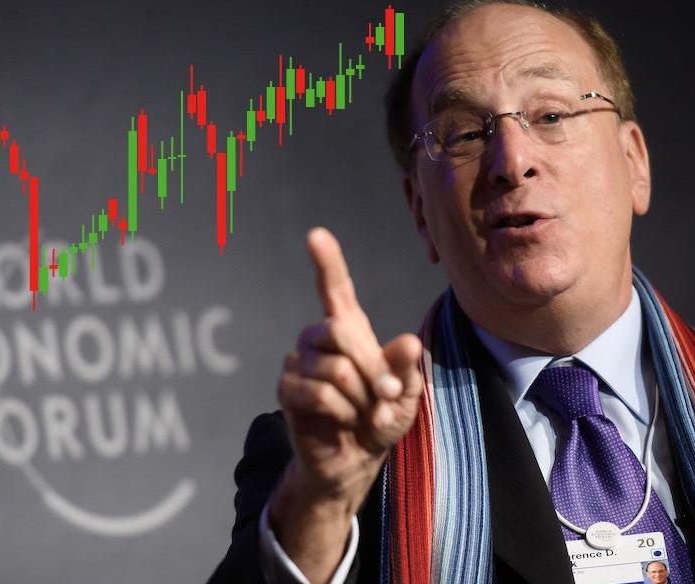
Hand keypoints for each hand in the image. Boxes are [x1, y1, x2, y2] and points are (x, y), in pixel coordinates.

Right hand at [269, 227, 422, 581]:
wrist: (353, 459)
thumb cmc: (380, 419)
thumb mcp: (404, 396)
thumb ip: (406, 370)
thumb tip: (408, 343)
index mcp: (349, 328)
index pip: (334, 287)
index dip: (326, 261)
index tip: (315, 235)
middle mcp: (319, 337)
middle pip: (340, 331)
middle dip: (372, 368)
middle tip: (385, 395)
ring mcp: (299, 361)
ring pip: (335, 369)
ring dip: (360, 399)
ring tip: (361, 413)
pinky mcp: (286, 388)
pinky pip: (319, 394)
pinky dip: (342, 413)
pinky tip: (342, 421)